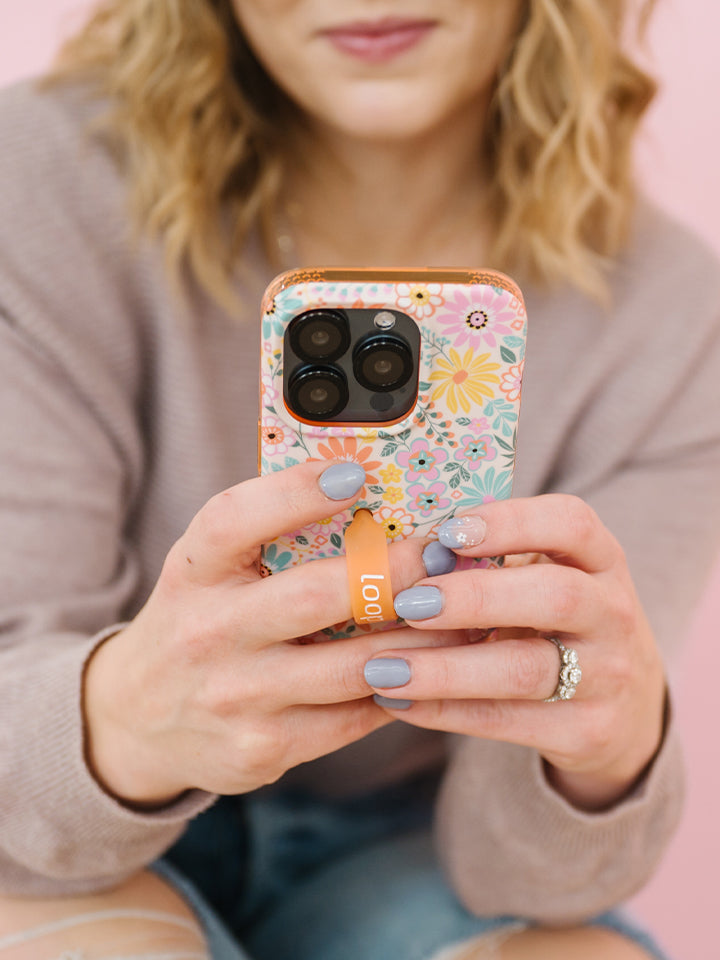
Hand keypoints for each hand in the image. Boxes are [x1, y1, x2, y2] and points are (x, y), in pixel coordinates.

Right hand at [82, 461, 459, 806]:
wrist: (139, 719)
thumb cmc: (198, 621)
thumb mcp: (209, 570)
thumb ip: (267, 537)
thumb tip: (374, 499)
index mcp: (194, 571)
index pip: (235, 519)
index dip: (295, 493)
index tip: (356, 474)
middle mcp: (208, 633)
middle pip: (315, 596)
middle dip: (395, 572)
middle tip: (445, 554)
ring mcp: (236, 696)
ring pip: (353, 666)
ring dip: (421, 640)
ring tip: (468, 614)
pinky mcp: (264, 748)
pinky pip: (354, 715)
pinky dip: (403, 688)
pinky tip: (435, 666)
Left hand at [364, 495, 666, 809]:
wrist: (623, 711)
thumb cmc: (556, 624)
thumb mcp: (545, 579)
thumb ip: (492, 562)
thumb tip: (400, 552)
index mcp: (601, 558)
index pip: (572, 523)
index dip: (511, 523)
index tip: (447, 534)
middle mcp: (615, 613)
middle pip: (556, 597)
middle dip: (475, 598)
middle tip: (408, 604)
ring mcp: (608, 677)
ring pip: (526, 670)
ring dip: (446, 669)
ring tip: (383, 668)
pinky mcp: (588, 733)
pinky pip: (509, 722)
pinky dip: (446, 712)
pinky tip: (398, 702)